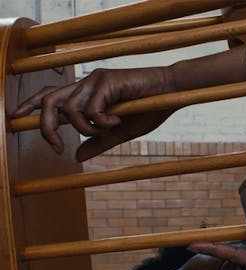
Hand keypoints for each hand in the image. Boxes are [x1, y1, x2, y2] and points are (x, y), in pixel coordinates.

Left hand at [11, 67, 175, 160]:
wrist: (172, 92)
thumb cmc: (149, 108)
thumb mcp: (120, 132)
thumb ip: (98, 142)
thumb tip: (76, 156)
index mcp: (87, 93)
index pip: (50, 95)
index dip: (31, 105)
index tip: (17, 118)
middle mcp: (86, 84)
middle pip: (50, 102)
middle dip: (45, 127)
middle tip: (57, 147)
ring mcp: (94, 80)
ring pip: (69, 109)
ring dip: (84, 128)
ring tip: (106, 130)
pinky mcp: (106, 81)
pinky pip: (91, 110)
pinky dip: (102, 123)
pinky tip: (118, 122)